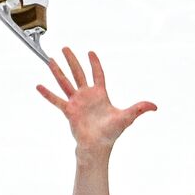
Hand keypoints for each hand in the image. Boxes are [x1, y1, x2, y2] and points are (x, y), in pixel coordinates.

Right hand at [37, 47, 156, 152]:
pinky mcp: (69, 111)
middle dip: (72, 60)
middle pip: (78, 73)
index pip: (98, 74)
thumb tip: (155, 106)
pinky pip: (56, 100)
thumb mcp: (127, 117)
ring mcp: (76, 102)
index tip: (91, 52)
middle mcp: (87, 96)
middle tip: (65, 48)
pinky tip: (39, 86)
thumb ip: (139, 108)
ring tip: (50, 59)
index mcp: (100, 94)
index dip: (95, 64)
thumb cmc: (111, 133)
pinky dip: (47, 94)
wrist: (98, 146)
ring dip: (58, 71)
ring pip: (65, 82)